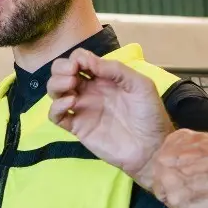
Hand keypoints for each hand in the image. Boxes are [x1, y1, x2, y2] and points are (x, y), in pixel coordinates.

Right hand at [47, 49, 173, 183]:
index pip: (79, 60)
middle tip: (73, 74)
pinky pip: (56, 116)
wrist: (152, 148)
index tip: (82, 64)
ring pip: (55, 92)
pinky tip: (70, 103)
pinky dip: (56, 107)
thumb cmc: (150, 115)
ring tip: (71, 86)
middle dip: (61, 68)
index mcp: (104, 78)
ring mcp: (82, 109)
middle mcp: (89, 91)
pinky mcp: (77, 128)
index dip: (77, 58)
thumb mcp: (140, 85)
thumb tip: (86, 60)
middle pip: (62, 72)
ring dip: (56, 84)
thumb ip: (115, 69)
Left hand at [149, 129, 207, 207]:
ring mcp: (170, 188)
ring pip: (175, 205)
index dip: (174, 180)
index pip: (159, 172)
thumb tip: (180, 166)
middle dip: (179, 193)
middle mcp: (162, 167)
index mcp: (166, 149)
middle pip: (162, 190)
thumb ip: (181, 154)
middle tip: (199, 191)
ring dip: (191, 204)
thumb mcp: (195, 141)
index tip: (188, 182)